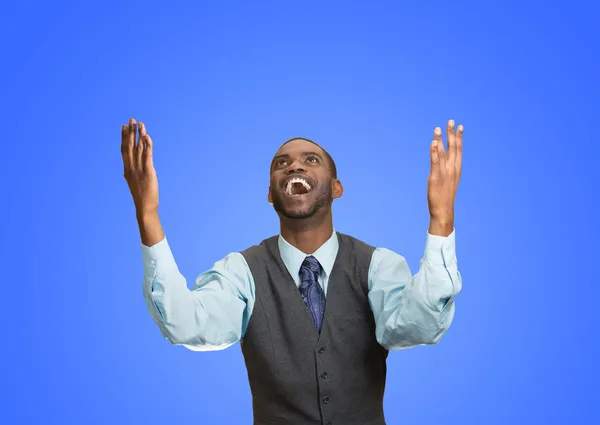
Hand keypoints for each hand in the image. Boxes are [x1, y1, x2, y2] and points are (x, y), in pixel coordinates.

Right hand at [121, 118, 157, 217]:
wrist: (145, 207)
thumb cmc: (141, 196)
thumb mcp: (133, 183)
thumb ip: (129, 175)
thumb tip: (124, 173)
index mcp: (127, 169)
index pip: (124, 149)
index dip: (123, 137)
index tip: (123, 127)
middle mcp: (131, 167)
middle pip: (130, 146)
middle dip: (130, 132)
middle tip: (131, 119)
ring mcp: (139, 169)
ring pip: (138, 148)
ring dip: (139, 134)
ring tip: (140, 124)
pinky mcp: (148, 171)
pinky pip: (147, 155)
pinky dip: (147, 145)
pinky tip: (147, 137)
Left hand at [427, 119, 462, 235]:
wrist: (443, 210)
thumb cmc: (445, 196)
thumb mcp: (449, 180)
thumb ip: (448, 170)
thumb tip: (445, 163)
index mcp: (457, 169)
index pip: (459, 150)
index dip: (459, 137)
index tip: (460, 126)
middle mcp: (452, 169)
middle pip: (453, 148)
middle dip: (451, 134)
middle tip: (450, 121)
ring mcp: (444, 172)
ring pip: (443, 153)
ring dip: (440, 140)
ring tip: (438, 128)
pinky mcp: (435, 177)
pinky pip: (435, 162)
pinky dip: (434, 152)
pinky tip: (433, 143)